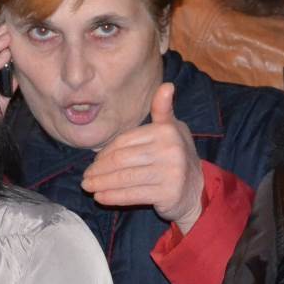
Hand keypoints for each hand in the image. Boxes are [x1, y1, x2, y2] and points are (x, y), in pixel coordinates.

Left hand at [81, 83, 203, 232]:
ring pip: (124, 178)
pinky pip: (132, 195)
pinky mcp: (167, 194)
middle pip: (121, 160)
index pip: (124, 141)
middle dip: (100, 169)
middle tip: (86, 177)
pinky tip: (100, 197)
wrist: (197, 188)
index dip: (105, 152)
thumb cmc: (176, 156)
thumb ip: (162, 110)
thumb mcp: (171, 129)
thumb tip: (167, 86)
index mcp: (165, 131)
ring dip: (101, 183)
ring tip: (88, 186)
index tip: (95, 162)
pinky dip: (112, 197)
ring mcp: (170, 173)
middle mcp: (170, 150)